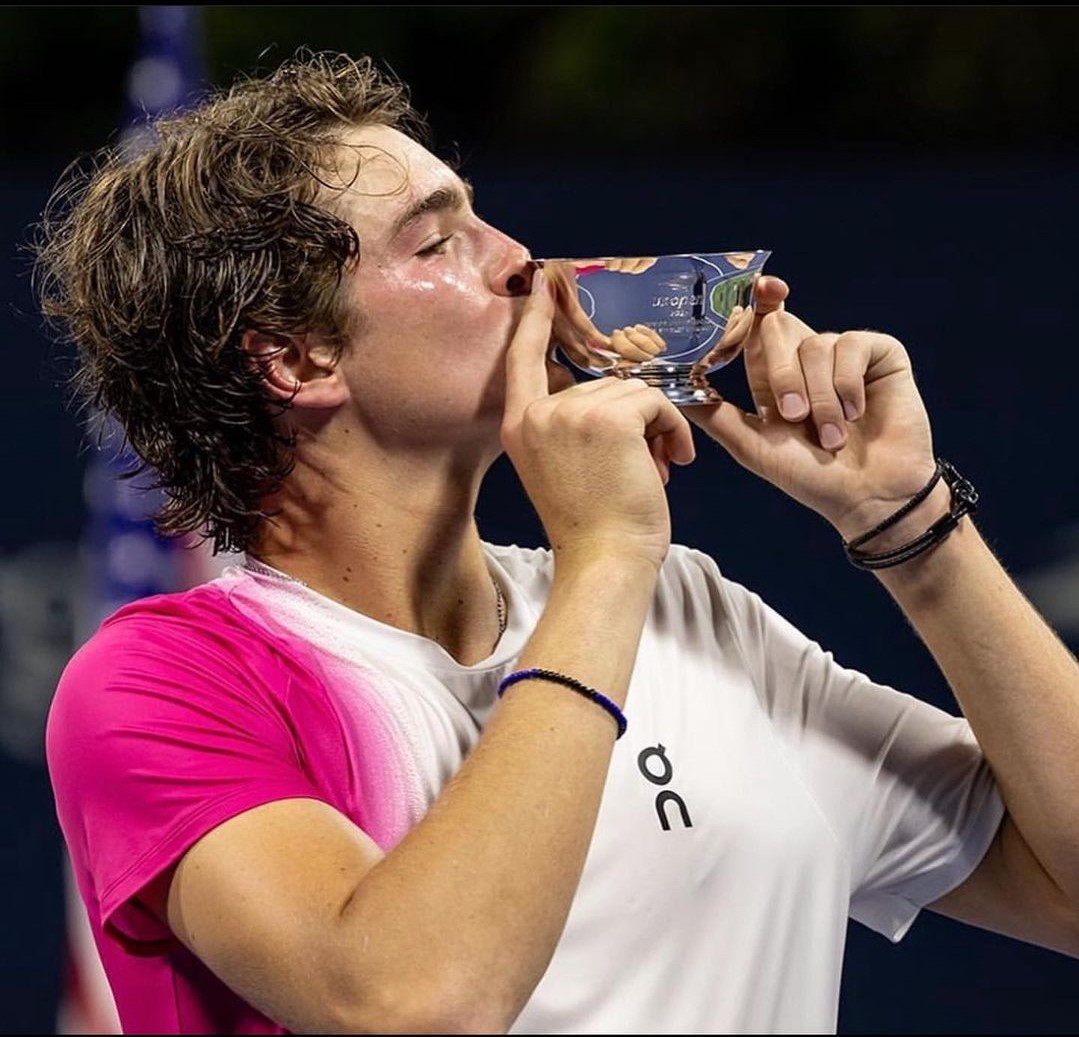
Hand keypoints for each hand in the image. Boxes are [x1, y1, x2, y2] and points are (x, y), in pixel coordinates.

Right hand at [502, 269, 695, 570]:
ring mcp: (571, 412)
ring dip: (658, 428)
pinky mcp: (610, 418)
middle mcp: (539, 413)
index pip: (524, 358)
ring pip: (634, 392)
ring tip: (658, 470)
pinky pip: (656, 401)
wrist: (604, 563)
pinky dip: (673, 429)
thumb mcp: (561, 468)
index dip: (534, 319)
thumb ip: (569, 426)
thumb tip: (616, 395)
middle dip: (634, 420)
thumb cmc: (593, 527)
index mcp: (520, 425)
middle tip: (645, 465)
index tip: (543, 283)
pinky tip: (672, 464)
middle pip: (602, 384)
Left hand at [684, 276, 937, 539]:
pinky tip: (856, 414)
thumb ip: (713, 414)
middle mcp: (806, 358)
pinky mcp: (880, 355)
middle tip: (793, 415)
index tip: (757, 287)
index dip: (753, 299)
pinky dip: (847, 385)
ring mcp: (844, 355)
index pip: (757, 325)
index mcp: (772, 374)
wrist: (866, 497)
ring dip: (819, 398)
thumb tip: (669, 388)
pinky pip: (853, 345)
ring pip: (815, 344)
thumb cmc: (810, 477)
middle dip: (782, 373)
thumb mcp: (752, 445)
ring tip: (832, 437)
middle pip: (778, 327)